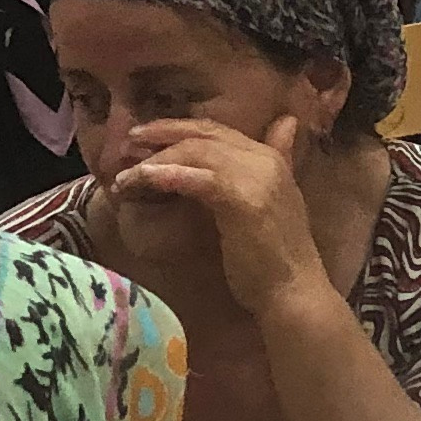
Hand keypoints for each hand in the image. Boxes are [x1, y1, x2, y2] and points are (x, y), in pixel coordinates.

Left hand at [106, 117, 328, 315]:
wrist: (293, 292)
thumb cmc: (273, 258)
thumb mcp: (265, 205)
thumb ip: (258, 172)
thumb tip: (277, 129)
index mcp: (270, 157)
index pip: (217, 130)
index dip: (178, 127)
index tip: (145, 135)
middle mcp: (265, 159)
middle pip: (204, 133)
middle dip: (162, 133)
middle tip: (129, 142)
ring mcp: (256, 177)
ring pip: (197, 152)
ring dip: (156, 161)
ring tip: (126, 176)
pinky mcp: (243, 200)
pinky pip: (199, 179)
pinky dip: (168, 175)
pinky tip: (144, 180)